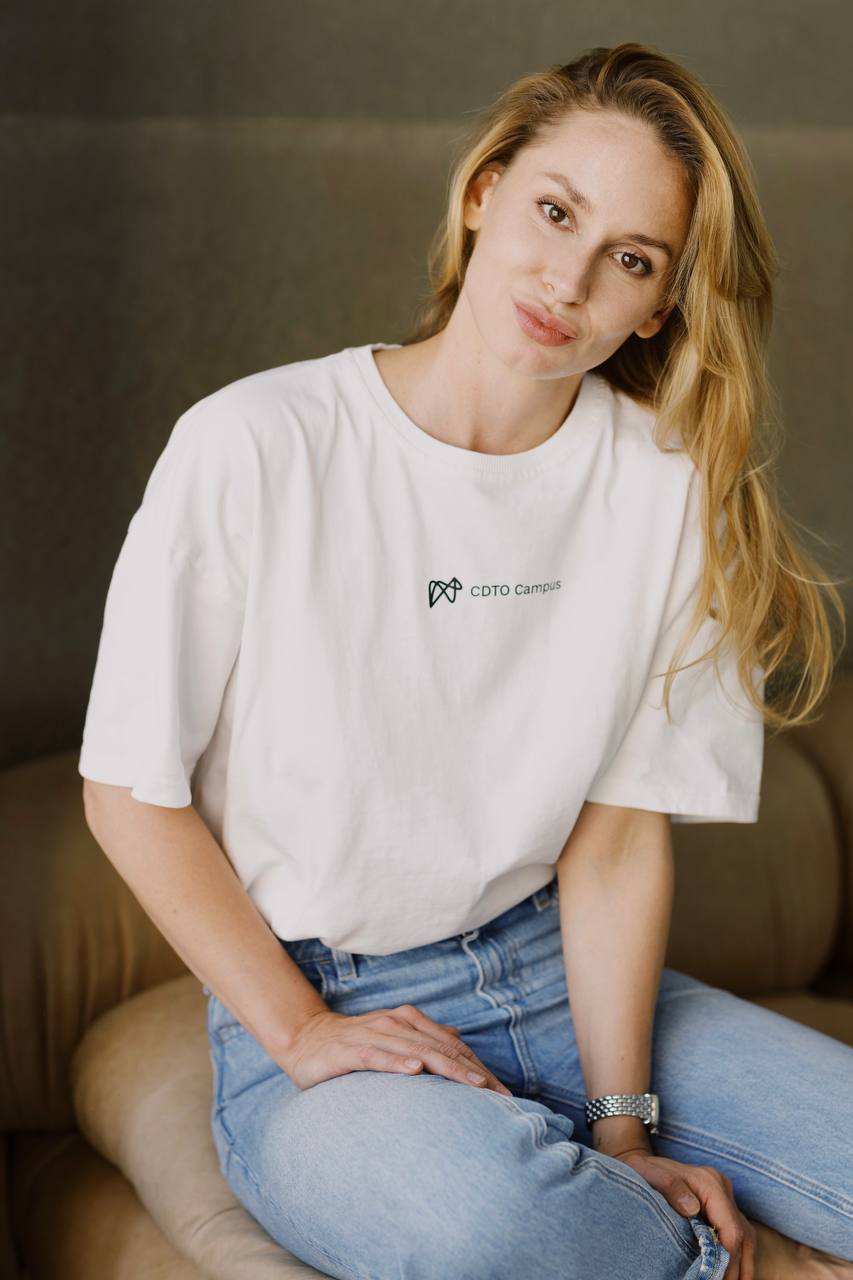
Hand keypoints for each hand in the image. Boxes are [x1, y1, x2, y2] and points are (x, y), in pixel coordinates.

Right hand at [281, 1002, 514, 1097]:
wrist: (306, 1040)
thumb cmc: (354, 1045)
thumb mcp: (392, 1041)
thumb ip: (423, 1039)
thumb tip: (457, 1039)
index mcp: (408, 1021)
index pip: (451, 1046)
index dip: (477, 1067)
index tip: (503, 1093)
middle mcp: (395, 1023)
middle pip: (441, 1048)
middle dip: (472, 1071)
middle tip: (499, 1094)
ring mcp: (372, 1034)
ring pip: (416, 1050)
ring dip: (446, 1067)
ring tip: (472, 1084)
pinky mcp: (349, 1050)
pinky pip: (377, 1056)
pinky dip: (397, 1062)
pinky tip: (415, 1071)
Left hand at [611, 1147, 755, 1279]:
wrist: (638, 1160)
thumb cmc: (642, 1171)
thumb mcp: (650, 1175)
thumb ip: (671, 1187)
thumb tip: (692, 1208)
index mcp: (710, 1183)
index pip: (732, 1230)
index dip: (728, 1260)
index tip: (716, 1279)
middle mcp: (722, 1189)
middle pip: (743, 1236)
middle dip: (737, 1268)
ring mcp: (723, 1197)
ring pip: (746, 1237)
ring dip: (742, 1265)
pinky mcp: (720, 1206)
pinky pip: (737, 1234)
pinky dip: (737, 1256)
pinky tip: (730, 1272)